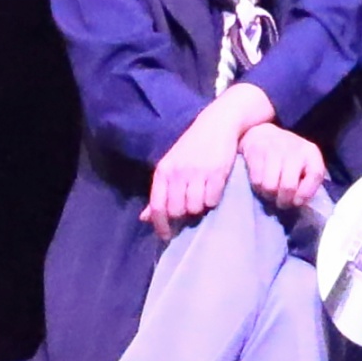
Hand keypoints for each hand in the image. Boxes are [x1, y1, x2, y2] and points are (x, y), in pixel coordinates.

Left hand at [148, 82, 268, 229]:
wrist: (218, 123)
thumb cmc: (192, 147)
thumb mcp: (172, 166)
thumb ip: (160, 192)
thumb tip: (144, 218)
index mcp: (163, 171)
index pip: (157, 206)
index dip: (160, 225)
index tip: (167, 237)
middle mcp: (178, 172)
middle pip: (177, 211)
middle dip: (184, 216)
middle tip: (190, 210)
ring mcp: (197, 172)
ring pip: (195, 207)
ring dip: (200, 207)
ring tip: (203, 197)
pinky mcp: (217, 172)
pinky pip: (212, 200)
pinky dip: (213, 199)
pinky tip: (214, 190)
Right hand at [240, 122, 329, 215]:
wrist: (263, 133)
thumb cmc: (287, 156)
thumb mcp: (304, 164)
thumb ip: (307, 181)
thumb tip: (298, 203)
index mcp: (311, 152)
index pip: (315, 175)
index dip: (306, 193)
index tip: (297, 203)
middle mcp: (294, 148)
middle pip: (288, 186)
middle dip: (284, 201)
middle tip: (281, 203)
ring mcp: (274, 149)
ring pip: (270, 187)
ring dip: (269, 196)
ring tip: (270, 193)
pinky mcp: (256, 151)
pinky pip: (256, 181)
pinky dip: (258, 188)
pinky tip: (261, 184)